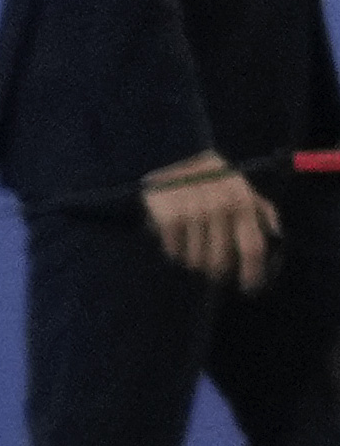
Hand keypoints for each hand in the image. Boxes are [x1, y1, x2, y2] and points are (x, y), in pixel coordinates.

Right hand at [147, 154, 283, 292]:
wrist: (170, 155)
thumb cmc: (210, 180)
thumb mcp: (240, 189)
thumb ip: (262, 211)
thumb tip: (276, 236)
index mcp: (244, 202)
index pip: (253, 247)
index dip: (252, 273)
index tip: (249, 290)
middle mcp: (222, 206)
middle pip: (220, 260)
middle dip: (216, 272)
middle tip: (211, 272)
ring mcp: (195, 210)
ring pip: (195, 259)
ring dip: (193, 261)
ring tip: (191, 250)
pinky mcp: (169, 214)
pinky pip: (173, 251)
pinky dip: (173, 251)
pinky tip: (175, 241)